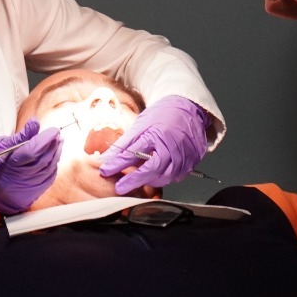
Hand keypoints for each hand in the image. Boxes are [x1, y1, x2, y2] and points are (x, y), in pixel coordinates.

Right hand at [0, 119, 61, 215]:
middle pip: (43, 159)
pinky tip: (53, 157)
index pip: (32, 150)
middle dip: (53, 145)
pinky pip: (48, 179)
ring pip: (48, 169)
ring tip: (57, 143)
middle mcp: (19, 178)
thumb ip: (18, 137)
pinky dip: (53, 166)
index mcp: (7, 164)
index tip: (53, 130)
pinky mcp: (32, 195)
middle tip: (56, 134)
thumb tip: (35, 124)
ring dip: (56, 154)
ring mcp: (26, 188)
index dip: (45, 139)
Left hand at [97, 95, 211, 193]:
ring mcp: (183, 156)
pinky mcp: (191, 163)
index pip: (133, 152)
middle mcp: (171, 147)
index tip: (105, 171)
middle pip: (151, 169)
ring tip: (135, 181)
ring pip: (164, 177)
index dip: (117, 164)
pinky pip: (175, 177)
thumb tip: (106, 158)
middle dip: (134, 180)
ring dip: (148, 181)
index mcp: (156, 134)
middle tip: (120, 187)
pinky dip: (163, 178)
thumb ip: (124, 143)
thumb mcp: (141, 124)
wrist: (188, 109)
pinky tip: (154, 176)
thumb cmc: (164, 115)